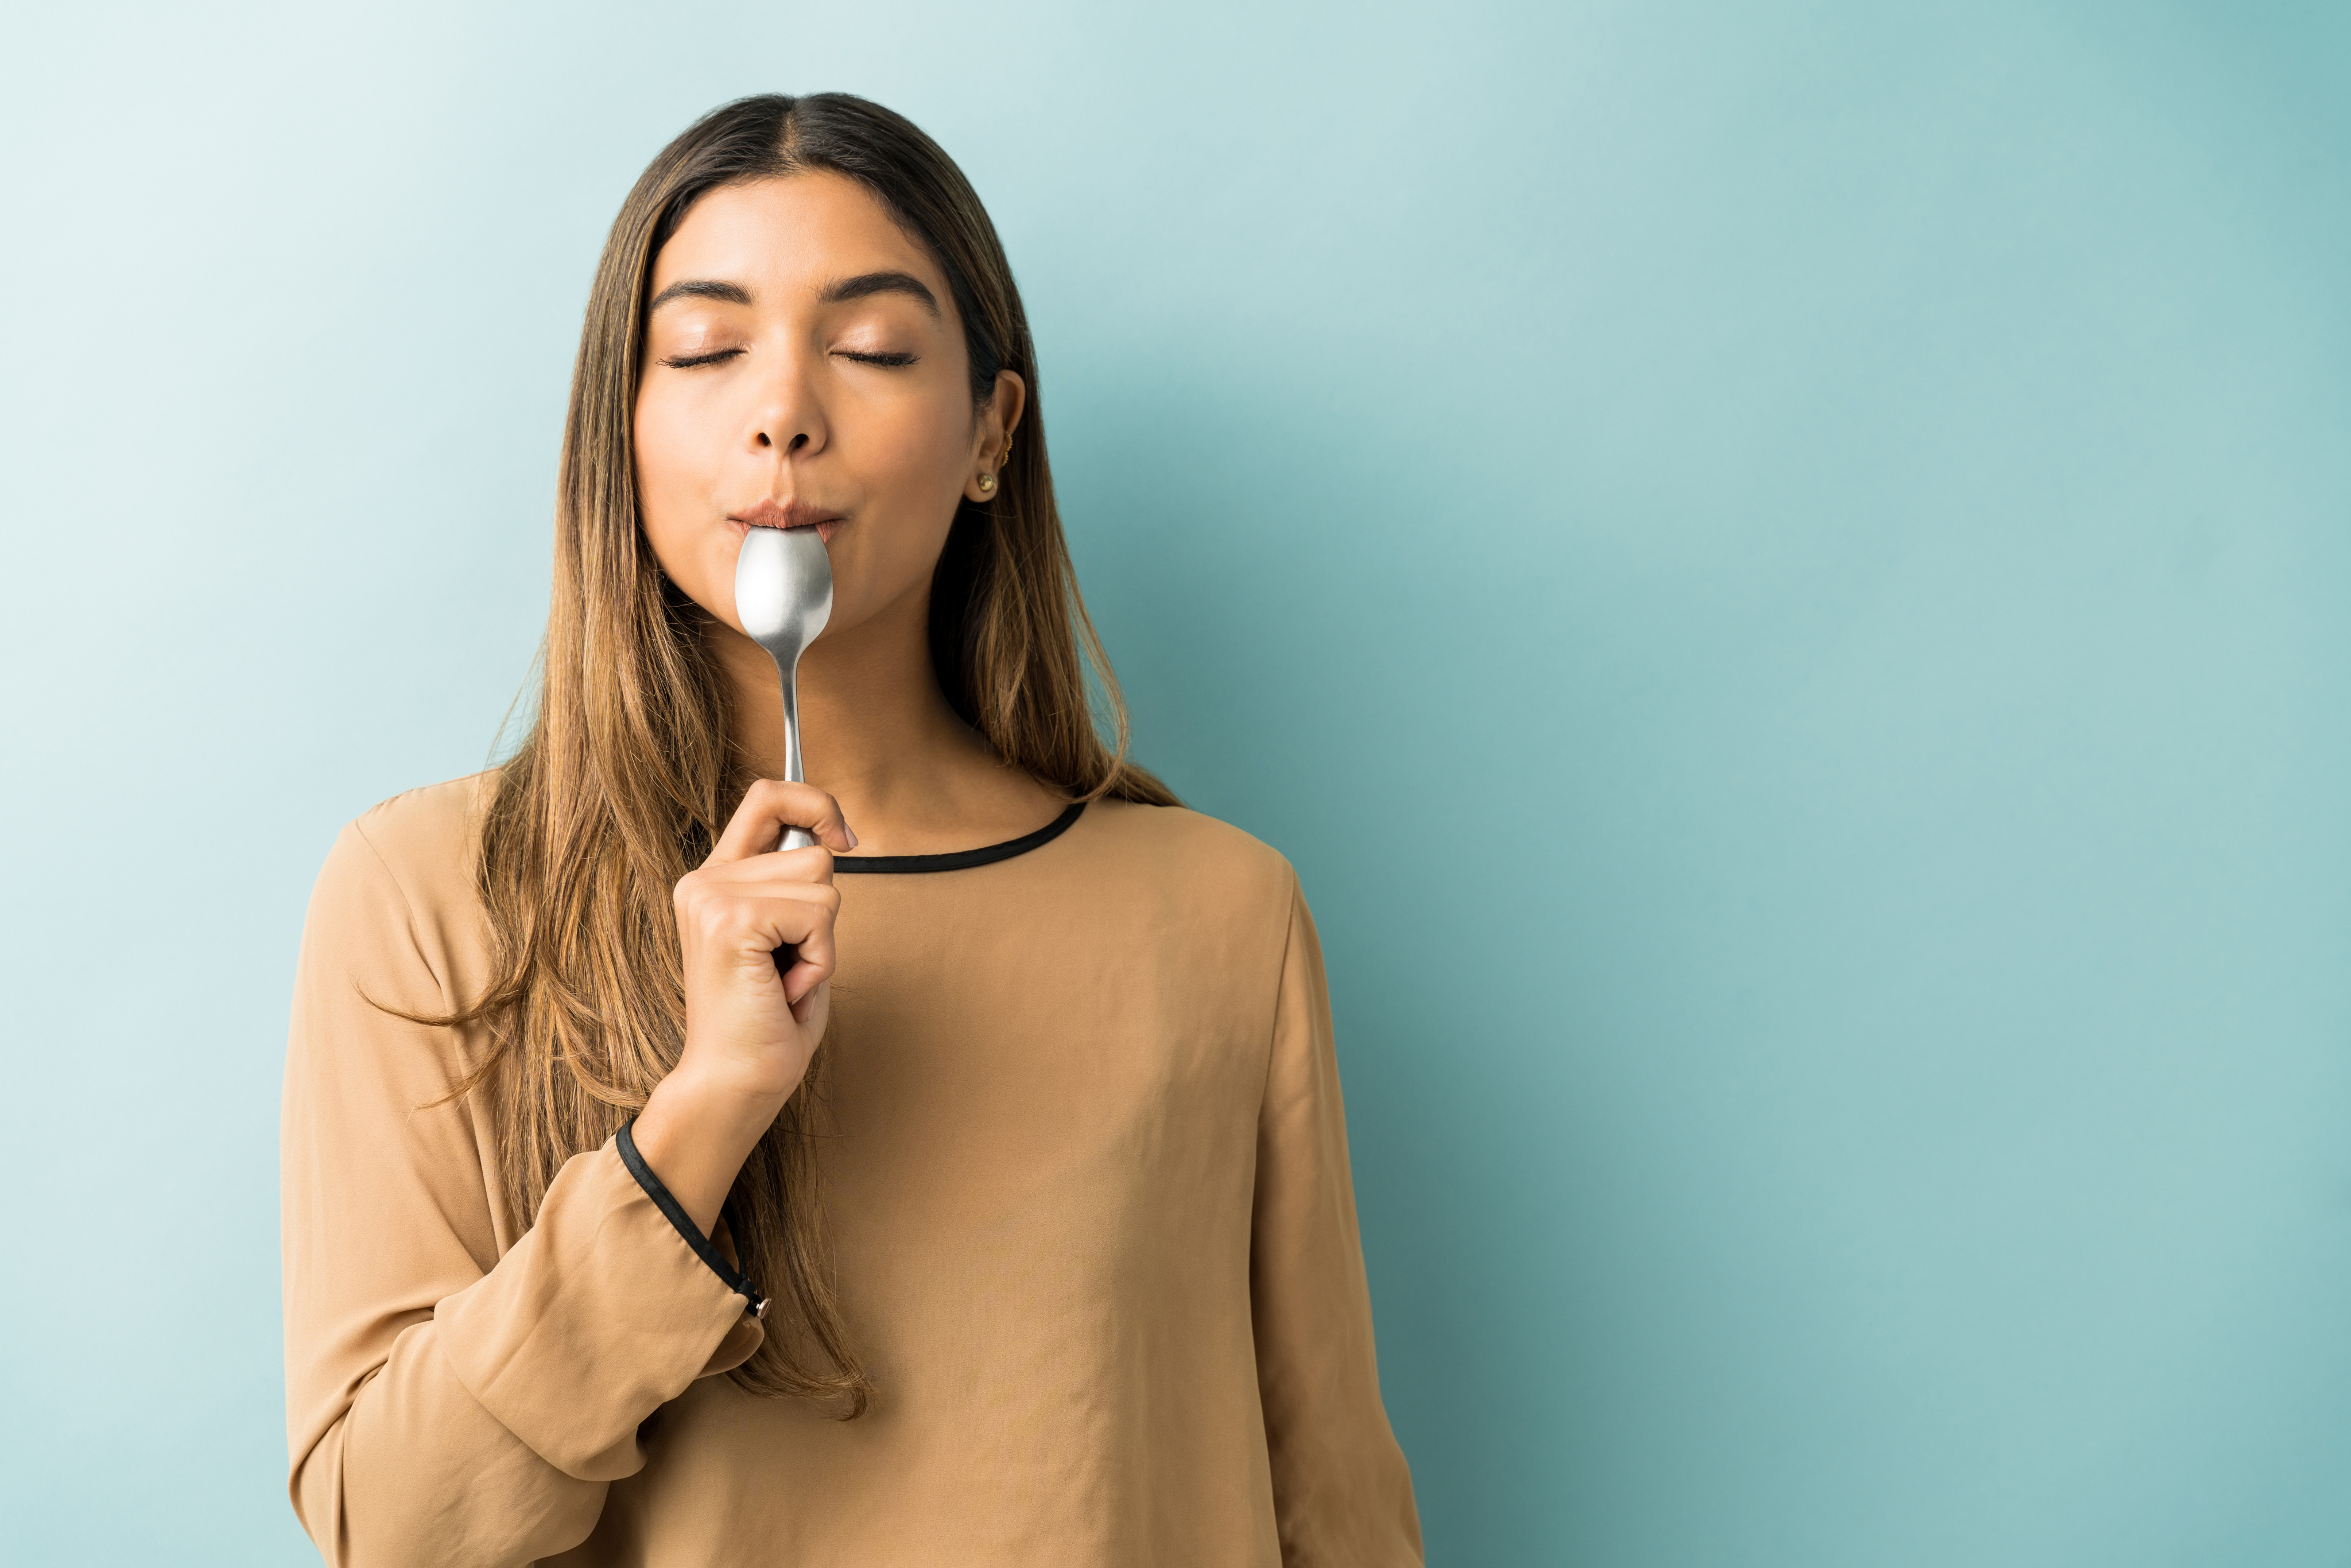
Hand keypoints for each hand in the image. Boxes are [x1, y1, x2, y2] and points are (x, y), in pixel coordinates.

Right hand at [630, 780, 855, 1234]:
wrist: (734, 1084)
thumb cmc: (769, 1023)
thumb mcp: (787, 937)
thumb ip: (796, 886)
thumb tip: (833, 837)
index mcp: (715, 879)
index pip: (767, 796)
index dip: (815, 801)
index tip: (846, 837)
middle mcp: (705, 879)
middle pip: (814, 851)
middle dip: (824, 914)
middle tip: (788, 966)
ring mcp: (713, 896)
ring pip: (823, 882)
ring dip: (823, 941)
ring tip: (784, 979)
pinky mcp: (731, 920)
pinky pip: (819, 914)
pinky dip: (818, 957)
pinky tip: (784, 988)